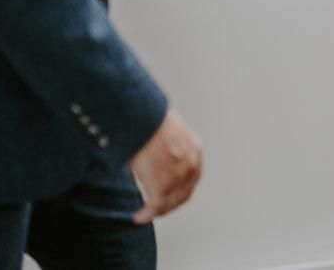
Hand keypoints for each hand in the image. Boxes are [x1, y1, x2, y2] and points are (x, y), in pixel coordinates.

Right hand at [129, 109, 201, 223]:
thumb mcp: (166, 129)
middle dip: (170, 203)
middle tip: (157, 208)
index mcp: (194, 149)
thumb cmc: (148, 117)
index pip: (191, 177)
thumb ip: (167, 145)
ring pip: (169, 203)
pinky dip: (146, 215)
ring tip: (145, 214)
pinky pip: (154, 206)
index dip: (180, 189)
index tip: (169, 194)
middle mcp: (191, 165)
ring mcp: (177, 177)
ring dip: (157, 210)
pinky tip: (138, 217)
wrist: (141, 117)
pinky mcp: (161, 186)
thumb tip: (154, 151)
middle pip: (183, 194)